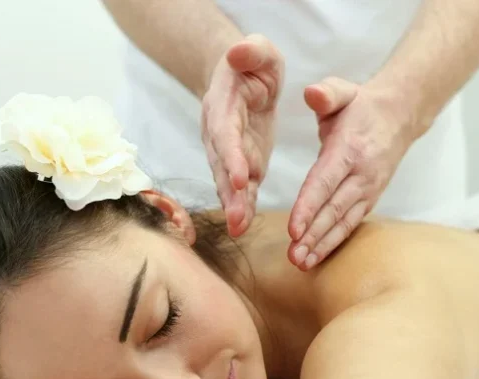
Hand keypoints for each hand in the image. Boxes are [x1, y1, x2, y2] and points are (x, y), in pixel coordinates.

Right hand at [201, 34, 283, 236]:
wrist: (241, 78)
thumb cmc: (252, 63)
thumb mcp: (258, 50)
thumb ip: (251, 50)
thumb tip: (238, 50)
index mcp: (224, 105)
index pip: (226, 133)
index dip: (231, 155)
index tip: (240, 177)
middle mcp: (219, 133)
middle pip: (221, 165)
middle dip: (228, 192)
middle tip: (236, 218)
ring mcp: (229, 152)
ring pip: (228, 182)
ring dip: (233, 206)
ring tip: (239, 228)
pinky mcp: (243, 163)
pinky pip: (241, 187)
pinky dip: (242, 206)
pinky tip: (244, 225)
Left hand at [288, 77, 416, 269]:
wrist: (400, 115)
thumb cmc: (360, 106)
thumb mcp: (343, 91)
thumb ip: (326, 93)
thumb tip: (312, 94)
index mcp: (349, 149)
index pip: (325, 182)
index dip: (308, 207)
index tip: (293, 229)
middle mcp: (361, 174)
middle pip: (334, 209)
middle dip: (313, 235)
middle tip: (293, 256)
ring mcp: (368, 189)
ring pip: (343, 222)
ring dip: (322, 245)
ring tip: (302, 264)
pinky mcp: (369, 199)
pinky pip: (350, 224)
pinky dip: (334, 242)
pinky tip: (317, 257)